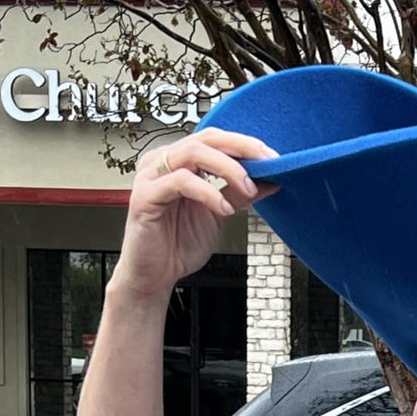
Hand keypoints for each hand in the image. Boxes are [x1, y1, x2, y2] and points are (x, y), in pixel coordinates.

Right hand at [110, 127, 279, 302]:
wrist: (155, 276)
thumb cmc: (178, 245)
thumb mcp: (219, 214)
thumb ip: (239, 194)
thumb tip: (269, 180)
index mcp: (179, 161)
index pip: (214, 139)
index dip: (244, 144)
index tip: (272, 157)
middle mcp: (163, 161)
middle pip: (206, 139)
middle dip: (241, 149)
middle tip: (266, 163)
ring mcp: (151, 176)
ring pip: (193, 153)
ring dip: (227, 168)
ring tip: (248, 189)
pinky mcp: (145, 195)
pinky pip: (181, 182)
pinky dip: (208, 192)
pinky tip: (224, 209)